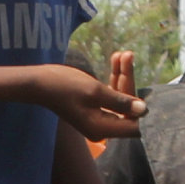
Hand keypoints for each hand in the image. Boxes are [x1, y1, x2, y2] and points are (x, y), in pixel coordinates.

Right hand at [20, 59, 144, 141]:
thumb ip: (121, 101)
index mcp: (103, 128)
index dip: (143, 108)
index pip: (134, 125)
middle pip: (129, 110)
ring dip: (122, 77)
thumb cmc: (64, 86)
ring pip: (120, 99)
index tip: (145, 85)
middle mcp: (102, 128)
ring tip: (123, 54)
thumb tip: (144, 110)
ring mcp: (98, 118)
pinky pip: (111, 96)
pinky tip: (116, 60)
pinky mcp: (94, 108)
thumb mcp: (95, 91)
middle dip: (129, 82)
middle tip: (128, 55)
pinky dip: (114, 80)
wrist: (38, 82)